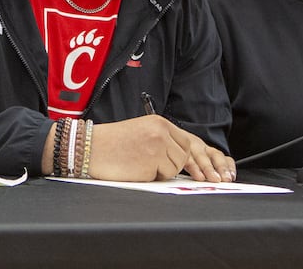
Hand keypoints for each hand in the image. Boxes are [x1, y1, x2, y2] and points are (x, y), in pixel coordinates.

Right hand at [86, 116, 234, 182]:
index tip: (213, 172)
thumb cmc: (113, 143)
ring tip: (141, 163)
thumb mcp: (142, 132)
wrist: (90, 147)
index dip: (201, 158)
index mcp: (159, 123)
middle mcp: (161, 132)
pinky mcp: (150, 162)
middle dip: (192, 168)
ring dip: (163, 171)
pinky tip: (137, 168)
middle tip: (206, 179)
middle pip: (186, 155)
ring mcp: (156, 147)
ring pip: (176, 167)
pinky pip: (162, 176)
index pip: (189, 141)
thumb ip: (163, 140)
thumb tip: (185, 158)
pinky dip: (153, 176)